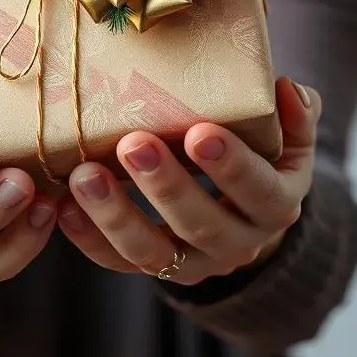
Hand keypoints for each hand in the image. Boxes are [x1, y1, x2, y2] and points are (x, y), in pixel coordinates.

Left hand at [57, 77, 317, 285]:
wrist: (245, 215)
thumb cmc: (261, 157)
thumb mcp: (287, 139)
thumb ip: (294, 116)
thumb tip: (285, 88)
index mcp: (276, 205)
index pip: (259, 191)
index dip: (232, 166)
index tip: (200, 132)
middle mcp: (238, 243)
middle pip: (201, 223)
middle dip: (165, 186)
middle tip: (133, 145)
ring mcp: (193, 262)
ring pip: (152, 251)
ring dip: (116, 214)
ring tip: (84, 174)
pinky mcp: (153, 268)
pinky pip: (116, 261)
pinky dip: (88, 236)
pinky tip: (62, 205)